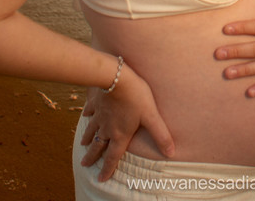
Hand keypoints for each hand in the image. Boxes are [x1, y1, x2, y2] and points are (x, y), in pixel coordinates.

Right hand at [78, 64, 173, 180]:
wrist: (115, 77)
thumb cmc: (135, 96)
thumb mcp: (151, 116)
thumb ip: (160, 134)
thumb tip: (171, 152)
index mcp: (119, 134)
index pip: (112, 156)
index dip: (107, 169)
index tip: (101, 179)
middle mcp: (106, 128)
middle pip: (97, 146)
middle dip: (92, 157)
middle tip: (85, 165)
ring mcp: (99, 115)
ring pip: (91, 130)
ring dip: (86, 139)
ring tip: (83, 144)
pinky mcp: (95, 102)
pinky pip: (89, 111)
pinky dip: (87, 116)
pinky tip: (86, 115)